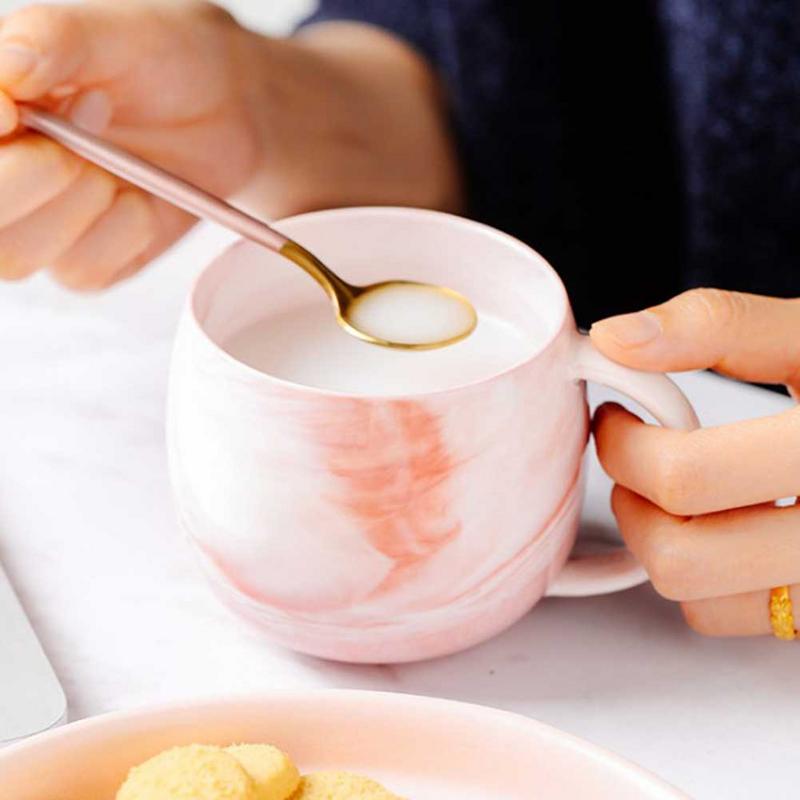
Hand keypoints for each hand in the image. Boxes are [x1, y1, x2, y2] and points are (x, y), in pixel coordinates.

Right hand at [0, 3, 460, 289]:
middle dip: (32, 175)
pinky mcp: (89, 259)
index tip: (16, 112)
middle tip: (93, 119)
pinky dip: (120, 236)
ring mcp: (43, 222)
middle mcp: (7, 172)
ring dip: (79, 208)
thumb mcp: (120, 32)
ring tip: (122, 159)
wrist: (235, 110)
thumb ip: (54, 43)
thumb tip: (4, 77)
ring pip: (17, 257)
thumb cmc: (172, 61)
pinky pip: (83, 272)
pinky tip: (143, 200)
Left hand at [590, 289, 799, 636]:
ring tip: (670, 488)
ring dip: (657, 539)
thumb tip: (616, 337)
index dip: (622, 444)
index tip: (614, 417)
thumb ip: (717, 325)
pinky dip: (699, 574)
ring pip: (696, 597)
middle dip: (630, 500)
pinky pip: (725, 616)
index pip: (686, 477)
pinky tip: (717, 521)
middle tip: (633, 457)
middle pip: (680, 555)